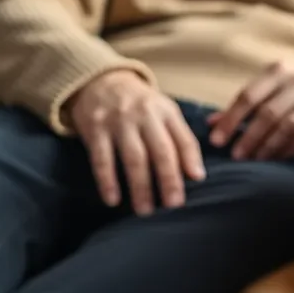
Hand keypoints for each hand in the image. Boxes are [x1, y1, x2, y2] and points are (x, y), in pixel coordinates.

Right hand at [67, 69, 205, 214]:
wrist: (101, 82)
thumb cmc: (140, 104)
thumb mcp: (163, 112)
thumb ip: (179, 137)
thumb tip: (196, 173)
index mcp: (166, 111)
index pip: (183, 138)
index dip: (191, 159)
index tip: (197, 181)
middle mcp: (145, 115)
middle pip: (161, 150)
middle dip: (169, 179)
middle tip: (174, 204)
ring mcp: (119, 122)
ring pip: (134, 158)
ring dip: (141, 186)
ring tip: (145, 210)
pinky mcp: (95, 129)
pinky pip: (102, 159)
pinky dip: (108, 181)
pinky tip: (113, 200)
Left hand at [207, 62, 293, 160]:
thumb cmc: (290, 87)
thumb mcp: (267, 87)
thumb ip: (241, 104)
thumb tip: (211, 124)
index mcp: (280, 70)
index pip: (249, 96)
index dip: (231, 119)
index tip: (216, 140)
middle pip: (268, 113)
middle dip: (249, 137)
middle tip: (235, 156)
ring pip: (286, 127)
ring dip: (267, 146)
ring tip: (253, 160)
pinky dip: (285, 150)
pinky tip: (273, 159)